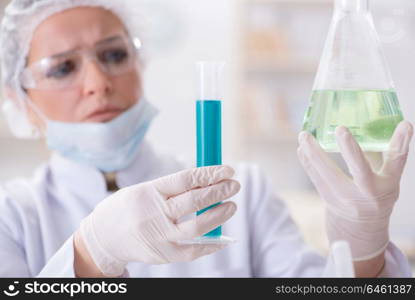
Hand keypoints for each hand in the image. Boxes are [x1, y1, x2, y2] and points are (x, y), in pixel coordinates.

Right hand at [77, 165, 239, 276]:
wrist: (103, 237)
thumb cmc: (127, 208)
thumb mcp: (144, 189)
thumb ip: (173, 188)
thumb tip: (207, 182)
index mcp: (148, 192)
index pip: (186, 179)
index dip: (210, 174)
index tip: (228, 170)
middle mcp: (153, 214)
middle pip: (193, 202)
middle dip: (218, 191)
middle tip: (234, 185)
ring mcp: (158, 237)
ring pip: (196, 227)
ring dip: (219, 215)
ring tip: (231, 206)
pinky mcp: (163, 254)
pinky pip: (192, 251)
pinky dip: (211, 244)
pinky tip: (223, 237)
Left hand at [297, 121, 412, 261]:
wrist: (360, 228)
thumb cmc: (376, 194)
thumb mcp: (388, 177)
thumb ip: (389, 152)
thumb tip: (397, 123)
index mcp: (386, 184)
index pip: (395, 162)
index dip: (401, 142)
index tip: (404, 124)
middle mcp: (368, 193)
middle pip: (360, 170)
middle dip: (350, 149)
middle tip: (340, 129)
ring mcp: (347, 198)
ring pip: (329, 174)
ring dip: (314, 153)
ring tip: (304, 135)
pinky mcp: (329, 199)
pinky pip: (316, 178)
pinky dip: (307, 162)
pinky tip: (301, 148)